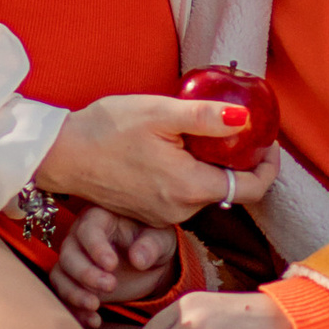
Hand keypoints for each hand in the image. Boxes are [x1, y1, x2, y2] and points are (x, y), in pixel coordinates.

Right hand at [37, 96, 278, 223]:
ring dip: (213, 166)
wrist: (60, 154)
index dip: (268, 166)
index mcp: (189, 188)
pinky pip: (183, 195)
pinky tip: (179, 148)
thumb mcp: (160, 113)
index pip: (251, 188)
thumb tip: (246, 118)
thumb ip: (206, 118)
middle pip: (229, 190)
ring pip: (205, 191)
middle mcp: (179, 210)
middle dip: (240, 162)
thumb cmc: (106, 130)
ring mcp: (162, 215)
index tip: (269, 141)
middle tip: (240, 128)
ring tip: (207, 133)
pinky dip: (191, 174)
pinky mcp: (147, 212)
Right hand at [49, 206, 178, 328]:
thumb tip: (138, 259)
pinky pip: (64, 295)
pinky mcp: (74, 283)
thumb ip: (151, 246)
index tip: (112, 265)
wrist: (150, 263)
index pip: (89, 229)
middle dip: (86, 273)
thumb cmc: (153, 241)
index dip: (96, 247)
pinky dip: (76, 310)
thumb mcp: (161, 239)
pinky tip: (95, 321)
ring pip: (61, 275)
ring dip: (74, 293)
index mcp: (100, 217)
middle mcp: (80, 237)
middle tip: (110, 286)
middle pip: (68, 254)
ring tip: (95, 306)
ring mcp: (74, 261)